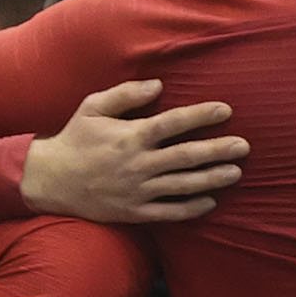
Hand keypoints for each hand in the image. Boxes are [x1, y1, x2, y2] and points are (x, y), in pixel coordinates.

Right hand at [21, 82, 245, 223]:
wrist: (50, 181)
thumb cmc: (74, 139)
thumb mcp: (93, 107)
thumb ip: (126, 94)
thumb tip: (159, 84)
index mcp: (131, 135)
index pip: (174, 123)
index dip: (201, 116)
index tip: (225, 110)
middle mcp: (139, 164)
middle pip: (187, 156)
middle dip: (218, 150)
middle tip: (244, 146)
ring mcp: (138, 191)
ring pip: (183, 185)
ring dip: (212, 179)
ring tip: (236, 173)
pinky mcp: (134, 212)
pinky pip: (169, 212)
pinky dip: (191, 208)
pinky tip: (210, 201)